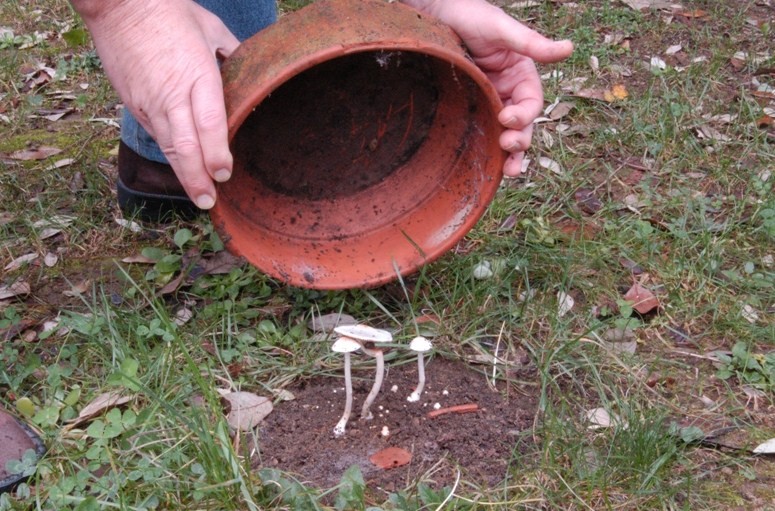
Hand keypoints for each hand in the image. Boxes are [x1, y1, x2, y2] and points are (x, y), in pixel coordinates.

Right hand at [72, 0, 238, 208]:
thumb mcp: (211, 29)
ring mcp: (150, 101)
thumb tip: (252, 73)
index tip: (224, 174)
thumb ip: (233, 55)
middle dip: (198, 179)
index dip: (216, 153)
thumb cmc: (168, 11)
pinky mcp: (134, 103)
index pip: (210, 123)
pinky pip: (156, 135)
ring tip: (198, 197)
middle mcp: (172, 94)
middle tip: (209, 202)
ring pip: (168, 147)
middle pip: (185, 146)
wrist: (118, 3)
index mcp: (198, 75)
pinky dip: (170, 156)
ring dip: (184, 175)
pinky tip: (182, 170)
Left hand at [403, 0, 572, 175]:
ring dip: (510, 154)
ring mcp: (488, 102)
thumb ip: (531, 43)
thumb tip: (569, 49)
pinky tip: (488, 166)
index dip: (525, 114)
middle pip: (522, 124)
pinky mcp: (468, 108)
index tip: (507, 117)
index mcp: (521, 75)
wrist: (435, 14)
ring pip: (505, 134)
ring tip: (508, 171)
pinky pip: (482, 131)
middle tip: (507, 146)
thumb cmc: (470, 15)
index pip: (531, 102)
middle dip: (519, 140)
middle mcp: (507, 91)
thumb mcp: (501, 28)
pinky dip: (488, 150)